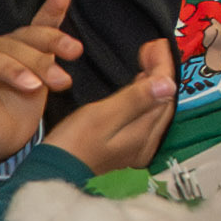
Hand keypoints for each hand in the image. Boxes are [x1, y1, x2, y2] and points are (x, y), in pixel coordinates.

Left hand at [0, 0, 88, 164]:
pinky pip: (40, 25)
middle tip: (62, 82)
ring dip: (54, 40)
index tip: (35, 88)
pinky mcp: (31, 49)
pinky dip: (52, 9)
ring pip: (31, 36)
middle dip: (39, 63)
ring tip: (75, 51)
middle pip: (14, 48)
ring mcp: (9, 47)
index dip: (13, 71)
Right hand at [46, 38, 178, 172]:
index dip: (162, 65)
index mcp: (143, 134)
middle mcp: (146, 143)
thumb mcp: (102, 116)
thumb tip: (168, 84)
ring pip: (155, 108)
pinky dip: (145, 96)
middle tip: (152, 48)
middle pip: (163, 100)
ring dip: (154, 82)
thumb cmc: (71, 145)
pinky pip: (145, 116)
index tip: (156, 44)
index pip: (164, 92)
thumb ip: (135, 99)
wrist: (52, 175)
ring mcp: (136, 148)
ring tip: (147, 60)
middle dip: (161, 71)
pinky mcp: (125, 149)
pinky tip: (138, 87)